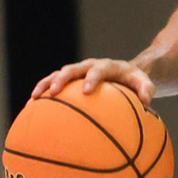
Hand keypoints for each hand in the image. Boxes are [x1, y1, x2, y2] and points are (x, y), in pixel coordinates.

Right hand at [29, 58, 155, 105]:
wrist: (124, 73)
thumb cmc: (134, 81)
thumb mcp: (144, 83)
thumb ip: (147, 89)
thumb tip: (147, 102)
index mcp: (106, 66)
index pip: (98, 69)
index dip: (92, 78)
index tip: (87, 91)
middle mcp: (88, 66)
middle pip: (72, 69)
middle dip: (61, 79)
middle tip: (52, 91)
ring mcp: (77, 73)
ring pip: (57, 75)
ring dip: (44, 85)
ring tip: (33, 99)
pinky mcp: (69, 81)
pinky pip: (53, 86)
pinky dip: (42, 95)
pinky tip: (30, 110)